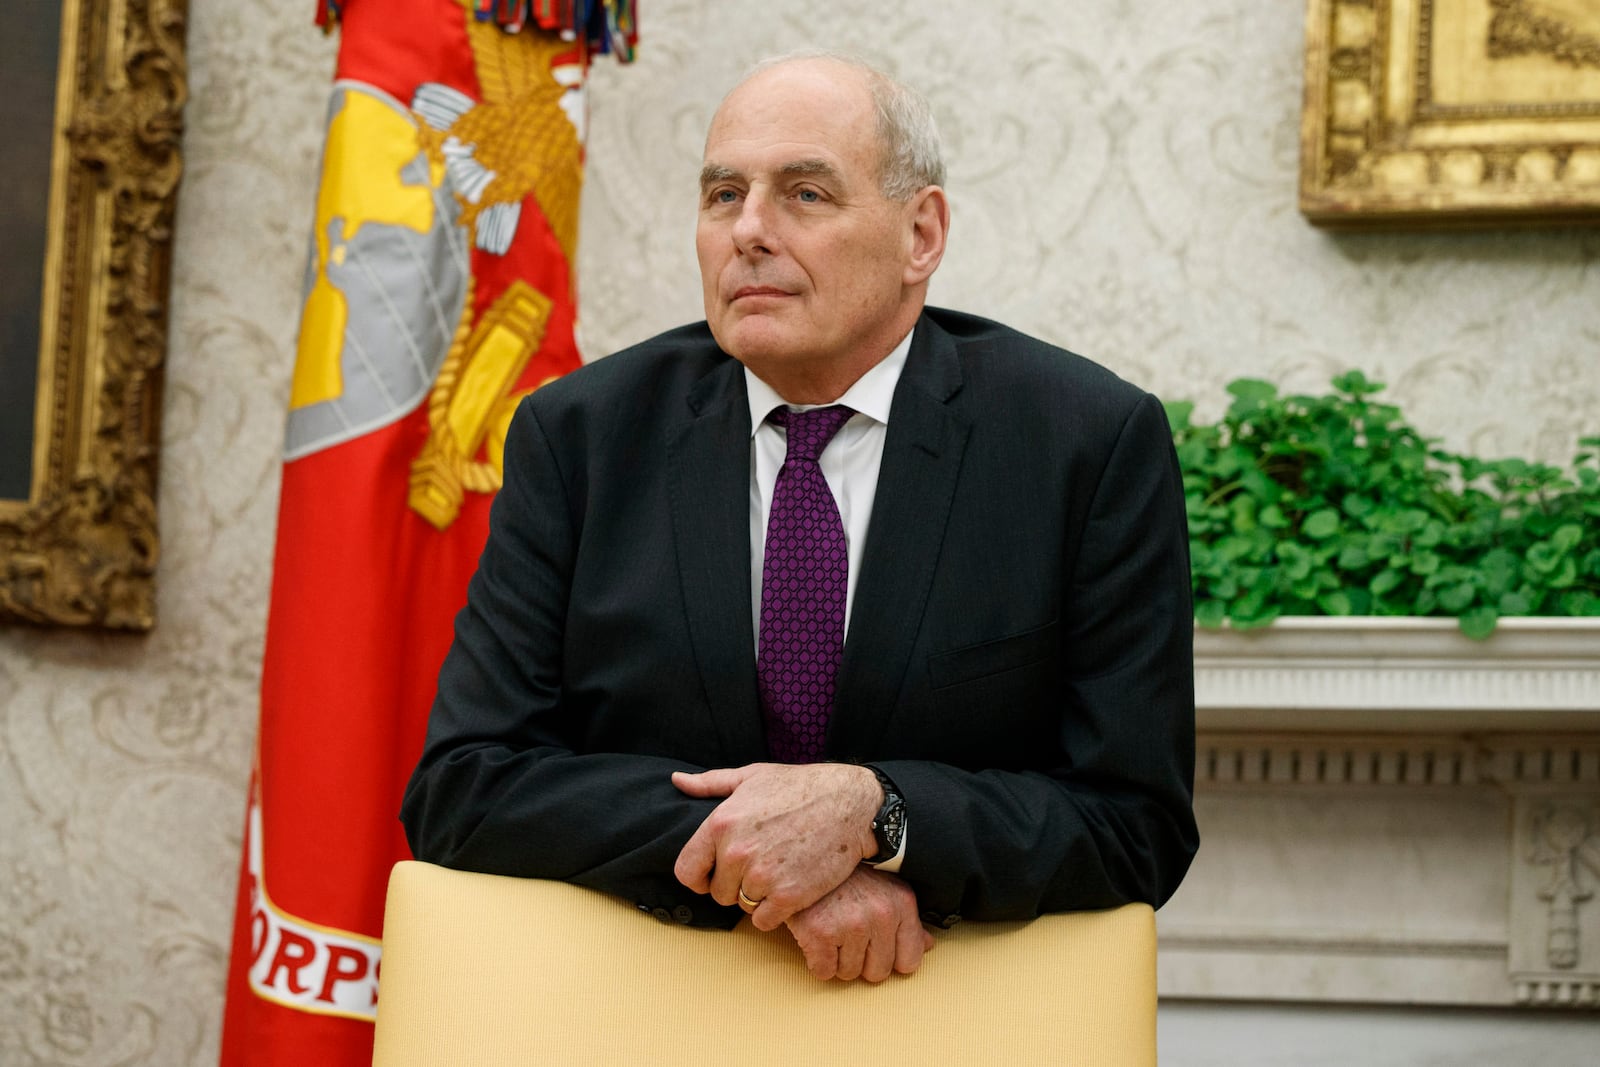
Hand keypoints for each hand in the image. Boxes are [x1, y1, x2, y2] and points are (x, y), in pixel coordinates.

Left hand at [671, 763, 880, 929]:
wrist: (851, 803)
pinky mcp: (789, 896)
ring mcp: (763, 876)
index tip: (715, 874)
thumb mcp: (752, 776)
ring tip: (778, 872)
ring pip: (742, 906)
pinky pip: (764, 922)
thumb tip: (677, 781)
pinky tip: (789, 889)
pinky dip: (775, 912)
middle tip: (760, 866)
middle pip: (718, 893)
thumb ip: (710, 783)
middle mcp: (737, 852)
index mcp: (721, 823)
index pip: (686, 871)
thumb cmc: (801, 787)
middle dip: (734, 885)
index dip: (699, 877)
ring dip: (757, 897)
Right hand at [785, 866, 932, 981]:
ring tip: (831, 927)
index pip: (909, 962)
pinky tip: (815, 934)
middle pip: (877, 973)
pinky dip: (816, 960)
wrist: (803, 855)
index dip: (888, 958)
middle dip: (860, 960)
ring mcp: (851, 924)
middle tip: (846, 931)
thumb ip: (908, 920)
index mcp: (901, 903)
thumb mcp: (884, 888)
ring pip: (848, 974)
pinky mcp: (821, 933)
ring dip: (836, 959)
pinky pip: (823, 972)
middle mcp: (881, 914)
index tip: (874, 944)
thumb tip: (927, 946)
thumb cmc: (844, 874)